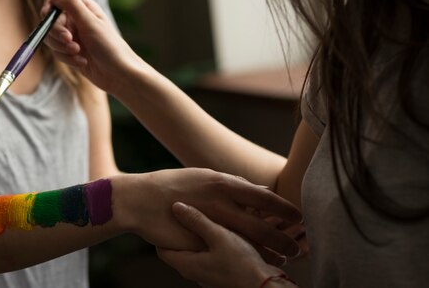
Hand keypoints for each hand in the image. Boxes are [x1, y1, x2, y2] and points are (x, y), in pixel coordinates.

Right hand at [41, 0, 144, 94]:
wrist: (118, 74)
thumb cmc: (109, 46)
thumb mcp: (90, 22)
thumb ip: (71, 5)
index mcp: (82, 7)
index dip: (49, 6)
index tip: (47, 16)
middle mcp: (75, 20)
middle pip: (50, 20)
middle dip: (57, 32)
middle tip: (69, 40)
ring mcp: (72, 36)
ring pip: (51, 38)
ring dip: (62, 47)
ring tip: (78, 53)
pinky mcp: (70, 52)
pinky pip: (57, 53)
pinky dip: (67, 59)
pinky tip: (82, 62)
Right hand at [118, 169, 301, 257]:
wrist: (142, 199)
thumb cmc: (175, 185)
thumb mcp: (207, 177)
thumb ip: (235, 186)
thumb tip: (261, 190)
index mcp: (223, 183)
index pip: (264, 198)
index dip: (285, 208)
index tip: (300, 217)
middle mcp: (219, 203)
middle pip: (261, 226)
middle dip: (283, 239)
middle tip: (297, 247)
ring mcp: (209, 224)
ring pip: (247, 243)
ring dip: (268, 252)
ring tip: (283, 259)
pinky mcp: (199, 241)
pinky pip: (228, 253)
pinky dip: (245, 259)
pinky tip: (256, 264)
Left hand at [157, 203, 296, 287]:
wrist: (265, 284)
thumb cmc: (241, 264)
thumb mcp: (218, 237)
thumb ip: (197, 221)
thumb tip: (176, 206)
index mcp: (187, 263)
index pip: (161, 248)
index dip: (161, 230)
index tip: (164, 214)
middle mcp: (193, 269)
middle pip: (177, 246)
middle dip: (178, 228)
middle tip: (179, 210)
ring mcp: (206, 271)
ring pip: (193, 247)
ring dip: (195, 232)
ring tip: (199, 214)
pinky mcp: (219, 269)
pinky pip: (207, 251)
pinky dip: (208, 238)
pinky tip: (218, 225)